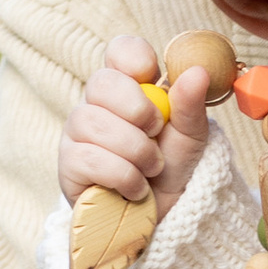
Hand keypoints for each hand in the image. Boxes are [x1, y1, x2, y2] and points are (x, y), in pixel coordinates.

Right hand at [58, 36, 224, 221]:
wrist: (161, 217)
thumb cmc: (172, 170)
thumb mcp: (191, 137)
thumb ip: (191, 104)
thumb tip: (198, 71)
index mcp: (130, 88)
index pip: (119, 51)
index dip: (132, 56)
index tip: (151, 74)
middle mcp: (98, 104)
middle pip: (101, 82)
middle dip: (137, 109)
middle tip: (157, 133)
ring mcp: (78, 133)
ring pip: (95, 123)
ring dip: (136, 150)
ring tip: (152, 168)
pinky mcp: (69, 165)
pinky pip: (89, 158)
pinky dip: (124, 175)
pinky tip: (137, 187)